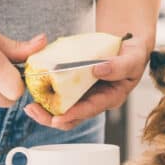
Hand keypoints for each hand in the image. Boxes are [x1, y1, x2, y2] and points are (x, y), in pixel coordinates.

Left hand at [23, 35, 149, 130]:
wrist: (127, 46)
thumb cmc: (133, 54)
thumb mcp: (134, 58)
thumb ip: (119, 66)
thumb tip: (98, 69)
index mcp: (111, 97)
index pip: (91, 109)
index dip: (74, 114)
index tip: (58, 117)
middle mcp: (96, 99)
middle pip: (73, 116)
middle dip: (51, 118)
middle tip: (34, 110)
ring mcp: (84, 94)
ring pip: (63, 109)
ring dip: (45, 110)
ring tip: (30, 106)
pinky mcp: (75, 86)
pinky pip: (59, 94)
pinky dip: (46, 93)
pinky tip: (34, 90)